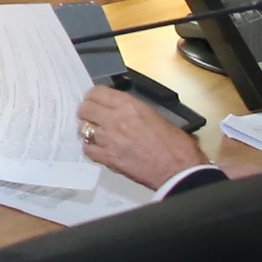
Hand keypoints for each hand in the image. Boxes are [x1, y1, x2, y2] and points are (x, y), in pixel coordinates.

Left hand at [78, 85, 208, 188]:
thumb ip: (131, 109)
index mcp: (129, 106)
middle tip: (92, 115)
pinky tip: (99, 148)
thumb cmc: (175, 145)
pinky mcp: (108, 158)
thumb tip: (116, 107)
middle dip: (88, 111)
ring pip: (83, 128)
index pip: (97, 92)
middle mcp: (116, 120)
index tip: (94, 99)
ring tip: (96, 132)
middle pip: (85, 108)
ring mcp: (109, 139)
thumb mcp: (155, 115)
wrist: (179, 169)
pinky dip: (91, 148)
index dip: (94, 96)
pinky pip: (87, 149)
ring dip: (88, 129)